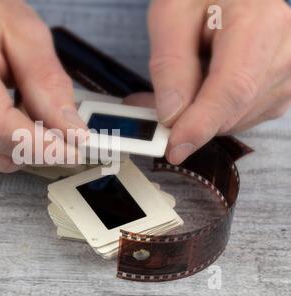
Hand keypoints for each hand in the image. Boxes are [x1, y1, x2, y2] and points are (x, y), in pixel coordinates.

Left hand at [127, 0, 290, 164]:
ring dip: (197, 117)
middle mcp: (285, 49)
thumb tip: (172, 116)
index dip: (201, 124)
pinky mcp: (281, 87)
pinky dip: (211, 114)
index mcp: (259, 22)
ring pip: (236, 120)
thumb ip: (170, 66)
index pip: (233, 88)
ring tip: (172, 90)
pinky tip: (195, 93)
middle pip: (234, 110)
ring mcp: (288, 71)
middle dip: (188, 121)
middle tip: (148, 109)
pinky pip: (242, 117)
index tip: (174, 148)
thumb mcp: (171, 16)